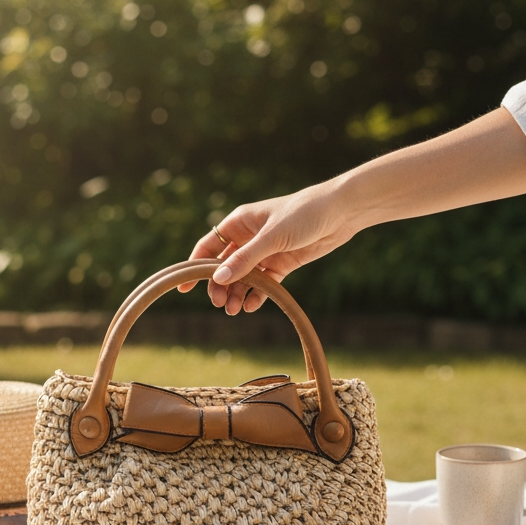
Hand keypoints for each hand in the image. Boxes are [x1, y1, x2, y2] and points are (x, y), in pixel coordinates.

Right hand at [179, 181, 352, 313]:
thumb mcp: (272, 237)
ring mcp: (265, 252)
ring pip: (243, 278)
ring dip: (237, 294)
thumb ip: (245, 259)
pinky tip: (252, 306)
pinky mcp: (282, 263)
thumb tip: (219, 279)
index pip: (208, 247)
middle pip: (224, 267)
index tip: (184, 288)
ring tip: (235, 311)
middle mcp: (248, 237)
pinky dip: (257, 295)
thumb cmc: (304, 214)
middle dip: (220, 286)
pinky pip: (263, 283)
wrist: (341, 213)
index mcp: (239, 222)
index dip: (195, 266)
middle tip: (221, 305)